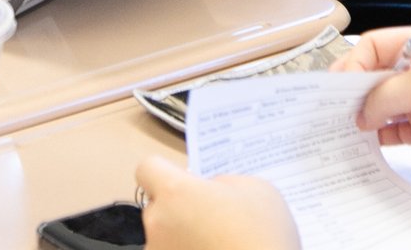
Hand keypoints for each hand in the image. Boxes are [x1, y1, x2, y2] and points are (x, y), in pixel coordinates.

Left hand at [134, 154, 298, 249]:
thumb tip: (210, 191)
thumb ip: (223, 183)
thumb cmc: (263, 237)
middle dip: (180, 210)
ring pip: (164, 237)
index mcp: (175, 193)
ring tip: (219, 244)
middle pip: (157, 206)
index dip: (166, 173)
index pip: (147, 168)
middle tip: (213, 219)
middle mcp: (157, 224)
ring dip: (184, 237)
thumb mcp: (255, 190)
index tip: (186, 183)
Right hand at [332, 28, 410, 176]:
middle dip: (352, 93)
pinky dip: (378, 136)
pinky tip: (366, 143)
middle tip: (333, 110)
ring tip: (346, 129)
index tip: (337, 89)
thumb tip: (361, 111)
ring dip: (364, 116)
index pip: (371, 47)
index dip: (351, 66)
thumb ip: (385, 95)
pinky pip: (393, 130)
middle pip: (372, 76)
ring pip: (380, 105)